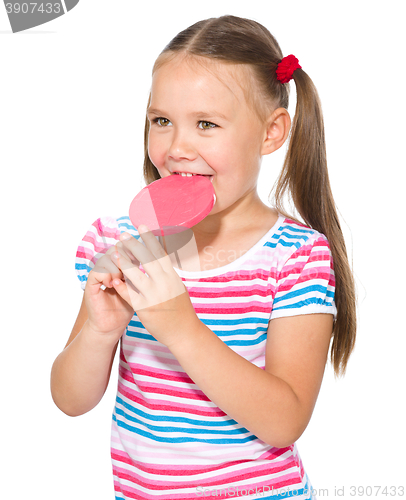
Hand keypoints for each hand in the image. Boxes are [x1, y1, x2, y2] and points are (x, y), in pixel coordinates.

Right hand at [84, 246, 133, 340]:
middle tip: (131, 267)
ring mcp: (98, 274)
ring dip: (116, 267)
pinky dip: (106, 275)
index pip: (126, 247)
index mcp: (119, 266)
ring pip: (106, 258)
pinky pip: (97, 271)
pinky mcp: (90, 284)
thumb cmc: (128, 307)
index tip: (141, 259)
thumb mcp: (137, 288)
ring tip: (121, 279)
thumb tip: (153, 258)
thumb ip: (141, 274)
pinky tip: (112, 284)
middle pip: (116, 248)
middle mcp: (108, 267)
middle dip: (125, 256)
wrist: (112, 325)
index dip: (133, 250)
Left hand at [110, 226, 199, 347]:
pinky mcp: (145, 309)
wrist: (185, 333)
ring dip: (124, 262)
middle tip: (123, 235)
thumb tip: (162, 259)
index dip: (150, 239)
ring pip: (136, 275)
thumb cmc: (181, 310)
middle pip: (147, 259)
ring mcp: (155, 296)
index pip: (160, 253)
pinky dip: (122, 286)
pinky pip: (130, 295)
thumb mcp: (178, 288)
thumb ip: (168, 275)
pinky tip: (114, 279)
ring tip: (115, 251)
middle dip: (134, 245)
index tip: (141, 226)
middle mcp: (165, 284)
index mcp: (173, 277)